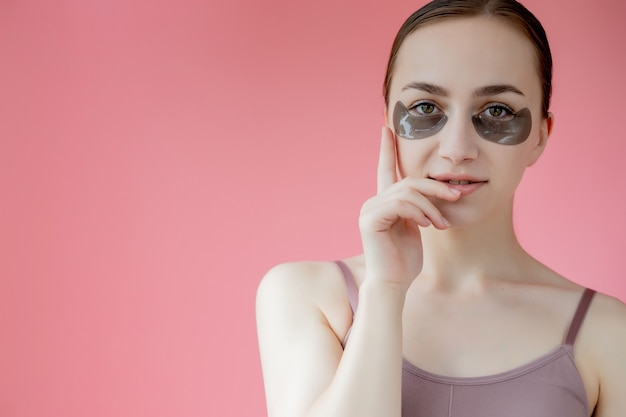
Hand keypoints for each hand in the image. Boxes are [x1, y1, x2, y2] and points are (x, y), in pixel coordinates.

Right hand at [359, 127, 460, 289]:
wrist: (395, 283)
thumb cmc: (407, 260)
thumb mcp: (419, 226)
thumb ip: (422, 206)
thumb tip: (441, 190)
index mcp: (385, 201)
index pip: (386, 168)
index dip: (387, 148)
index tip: (387, 126)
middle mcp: (373, 201)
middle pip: (408, 181)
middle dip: (436, 188)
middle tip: (456, 197)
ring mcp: (369, 209)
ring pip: (407, 192)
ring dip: (431, 207)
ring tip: (441, 224)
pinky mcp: (370, 219)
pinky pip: (400, 204)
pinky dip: (419, 213)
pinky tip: (426, 226)